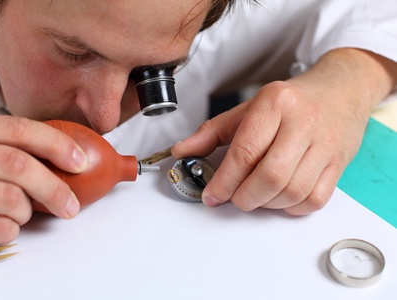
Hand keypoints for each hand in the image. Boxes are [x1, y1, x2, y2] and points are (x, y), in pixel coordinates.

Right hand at [0, 115, 87, 248]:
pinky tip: (4, 226)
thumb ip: (4, 148)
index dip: (56, 144)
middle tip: (70, 205)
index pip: (20, 130)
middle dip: (54, 188)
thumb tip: (63, 163)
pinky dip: (8, 230)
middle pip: (19, 166)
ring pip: (9, 200)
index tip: (80, 162)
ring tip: (22, 213)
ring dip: (26, 212)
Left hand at [172, 49, 395, 214]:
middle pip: (270, 176)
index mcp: (275, 104)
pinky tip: (279, 197)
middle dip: (245, 197)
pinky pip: (315, 199)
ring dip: (267, 204)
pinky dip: (292, 207)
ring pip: (293, 192)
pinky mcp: (339, 163)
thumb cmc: (291, 101)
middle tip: (234, 198)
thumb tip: (182, 150)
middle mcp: (303, 123)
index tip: (212, 196)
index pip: (245, 151)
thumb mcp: (249, 107)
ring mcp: (325, 144)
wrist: (341, 89)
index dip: (223, 181)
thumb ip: (213, 131)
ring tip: (255, 196)